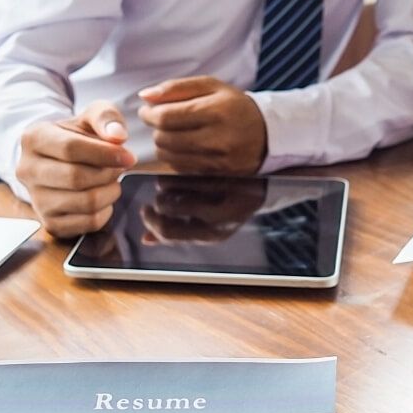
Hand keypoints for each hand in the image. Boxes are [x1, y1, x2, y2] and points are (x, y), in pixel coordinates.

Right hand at [17, 101, 136, 237]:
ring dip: (110, 192)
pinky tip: (104, 196)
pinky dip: (106, 211)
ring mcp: (36, 200)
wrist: (57, 162)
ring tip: (112, 180)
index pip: (70, 149)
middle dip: (108, 173)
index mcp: (33, 138)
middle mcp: (27, 170)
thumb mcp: (90, 118)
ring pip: (85, 203)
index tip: (128, 156)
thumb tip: (117, 135)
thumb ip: (106, 117)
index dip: (104, 153)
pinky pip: (89, 222)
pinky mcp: (50, 222)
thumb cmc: (76, 137)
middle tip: (119, 168)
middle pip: (76, 178)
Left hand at [138, 76, 266, 174]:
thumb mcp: (211, 86)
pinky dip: (174, 158)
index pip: (167, 117)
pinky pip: (181, 168)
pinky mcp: (216, 174)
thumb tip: (145, 96)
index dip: (149, 114)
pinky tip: (182, 147)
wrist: (268, 133)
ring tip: (171, 133)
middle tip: (161, 121)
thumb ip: (176, 88)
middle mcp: (218, 138)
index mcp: (216, 110)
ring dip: (163, 144)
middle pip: (165, 138)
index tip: (147, 111)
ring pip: (169, 156)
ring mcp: (218, 160)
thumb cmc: (235, 106)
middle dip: (156, 129)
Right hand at [140, 176, 266, 244]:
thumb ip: (178, 232)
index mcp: (211, 236)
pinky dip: (178, 175)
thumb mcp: (206, 225)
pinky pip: (191, 176)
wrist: (266, 186)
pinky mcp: (227, 180)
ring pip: (177, 195)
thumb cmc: (231, 207)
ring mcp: (222, 201)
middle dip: (155, 206)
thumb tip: (146, 239)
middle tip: (156, 197)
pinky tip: (177, 172)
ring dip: (165, 189)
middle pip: (168, 214)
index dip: (151, 223)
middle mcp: (218, 223)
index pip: (169, 234)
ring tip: (166, 185)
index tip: (145, 210)